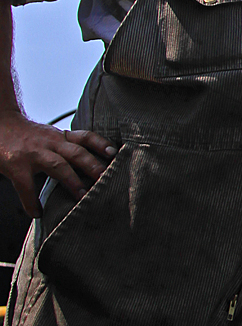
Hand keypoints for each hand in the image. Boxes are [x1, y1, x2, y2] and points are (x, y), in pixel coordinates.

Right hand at [0, 109, 115, 217]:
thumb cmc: (28, 136)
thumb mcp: (50, 137)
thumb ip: (67, 147)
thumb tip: (91, 167)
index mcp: (61, 137)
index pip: (86, 137)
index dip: (101, 144)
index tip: (115, 154)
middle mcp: (51, 143)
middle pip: (77, 152)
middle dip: (93, 166)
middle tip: (106, 179)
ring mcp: (34, 154)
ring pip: (59, 166)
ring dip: (72, 181)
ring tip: (83, 196)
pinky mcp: (17, 166)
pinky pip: (26, 186)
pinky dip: (32, 202)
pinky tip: (37, 213)